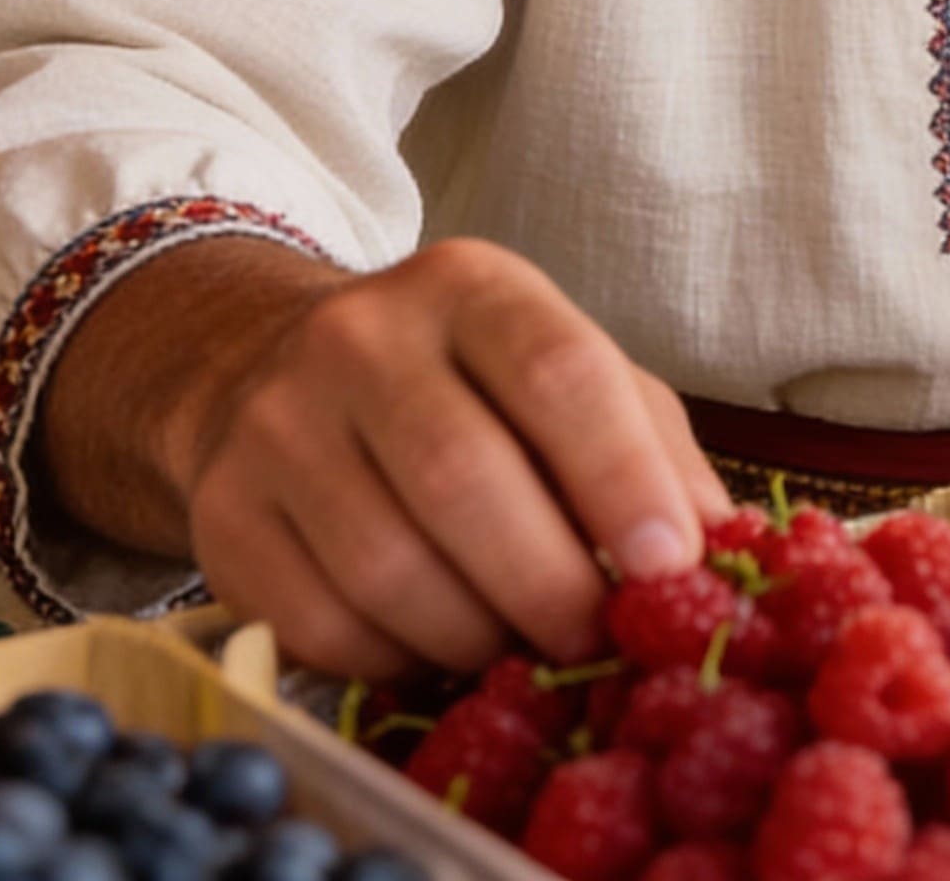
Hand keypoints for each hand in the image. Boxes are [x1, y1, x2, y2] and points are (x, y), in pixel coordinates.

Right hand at [58, 236, 728, 680]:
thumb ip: (650, 449)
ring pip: (389, 568)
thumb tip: (726, 555)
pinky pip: (321, 624)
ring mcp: (278, 425)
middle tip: (596, 646)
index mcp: (471, 288)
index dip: (619, 478)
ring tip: (519, 653)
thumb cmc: (461, 388)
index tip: (669, 569)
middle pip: (465, 478)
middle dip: (550, 587)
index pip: (557, 371)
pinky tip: (432, 650)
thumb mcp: (564, 374)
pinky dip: (395, 662)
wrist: (264, 369)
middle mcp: (361, 339)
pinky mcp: (223, 515)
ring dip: (475, 638)